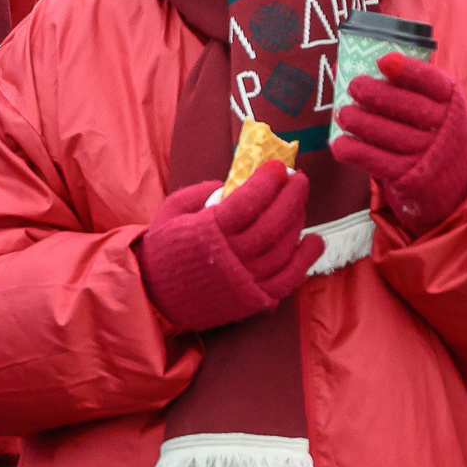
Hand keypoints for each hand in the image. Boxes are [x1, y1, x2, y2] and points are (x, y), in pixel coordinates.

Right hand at [134, 164, 316, 332]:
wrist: (153, 295)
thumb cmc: (164, 248)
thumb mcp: (172, 210)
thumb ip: (200, 192)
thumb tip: (231, 183)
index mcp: (209, 230)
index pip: (248, 200)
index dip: (267, 181)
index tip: (276, 167)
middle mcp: (232, 255)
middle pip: (273, 222)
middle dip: (292, 195)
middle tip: (299, 178)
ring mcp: (245, 280)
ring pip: (284, 247)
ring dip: (298, 221)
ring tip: (299, 203)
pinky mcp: (254, 299)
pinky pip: (288, 279)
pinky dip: (305, 260)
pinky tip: (314, 241)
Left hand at [331, 53, 466, 231]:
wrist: (448, 178)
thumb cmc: (428, 128)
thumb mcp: (428, 103)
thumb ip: (396, 84)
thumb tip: (339, 67)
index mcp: (451, 101)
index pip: (432, 82)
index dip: (408, 71)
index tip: (383, 61)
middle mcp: (445, 127)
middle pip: (409, 108)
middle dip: (377, 95)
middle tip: (353, 86)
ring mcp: (429, 155)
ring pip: (391, 135)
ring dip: (361, 122)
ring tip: (342, 113)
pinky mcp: (411, 178)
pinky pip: (379, 163)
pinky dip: (356, 152)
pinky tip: (339, 143)